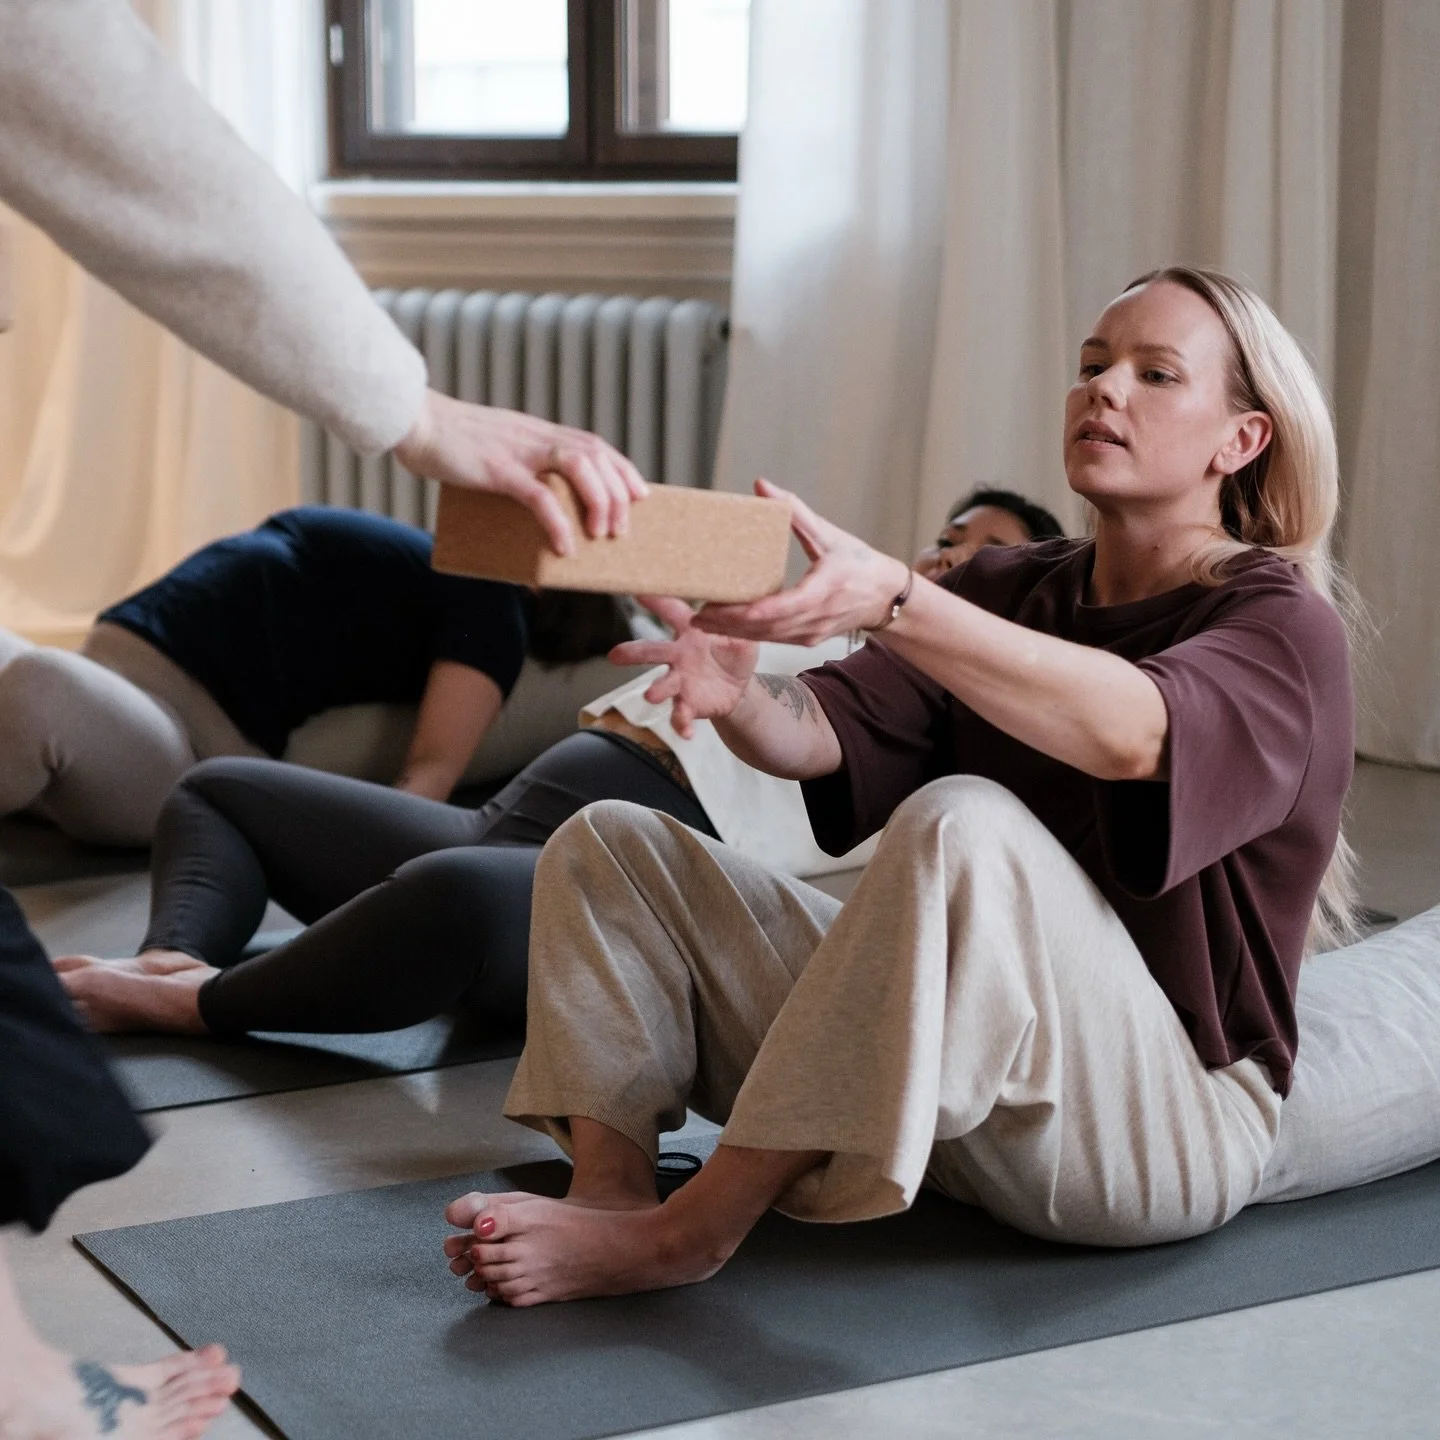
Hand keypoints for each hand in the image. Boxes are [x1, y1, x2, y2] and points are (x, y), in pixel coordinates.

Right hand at [394, 390, 647, 554]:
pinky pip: (538, 496)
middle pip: (595, 456)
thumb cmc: (450, 442)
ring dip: (598, 502)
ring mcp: (519, 451)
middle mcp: (536, 437)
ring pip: (579, 467)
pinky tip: (564, 546)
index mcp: (538, 432)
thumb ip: (520, 464)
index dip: (622, 469)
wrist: (413, 420)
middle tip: (622, 528)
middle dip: (617, 493)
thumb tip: (534, 499)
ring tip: (601, 534)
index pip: (594, 444)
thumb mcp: (497, 446)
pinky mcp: (498, 469)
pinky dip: (557, 522)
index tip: (639, 493)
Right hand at [609, 595, 758, 738]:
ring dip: (657, 690)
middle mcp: (678, 655)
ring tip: (651, 695)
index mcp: (691, 631)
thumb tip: (743, 601)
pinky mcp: (687, 704)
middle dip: (633, 653)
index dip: (656, 602)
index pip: (672, 611)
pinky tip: (687, 734)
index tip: (637, 591)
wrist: (739, 687)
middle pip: (652, 651)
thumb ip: (740, 620)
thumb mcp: (743, 633)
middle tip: (615, 654)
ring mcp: (680, 681)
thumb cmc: (734, 650)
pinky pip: (680, 715)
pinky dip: (681, 724)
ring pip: (663, 685)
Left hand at [692, 479, 909, 645]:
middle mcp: (816, 618)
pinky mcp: (807, 639)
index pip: (780, 607)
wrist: (885, 596)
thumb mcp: (829, 534)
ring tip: (702, 623)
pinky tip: (726, 629)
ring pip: (767, 638)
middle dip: (729, 624)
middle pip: (765, 627)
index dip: (748, 611)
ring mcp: (811, 633)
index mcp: (823, 591)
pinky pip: (774, 640)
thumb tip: (762, 486)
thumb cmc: (859, 563)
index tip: (719, 607)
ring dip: (733, 633)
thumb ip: (795, 511)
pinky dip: (749, 635)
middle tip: (696, 616)